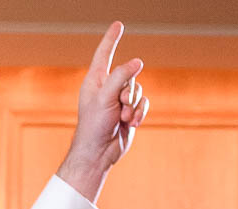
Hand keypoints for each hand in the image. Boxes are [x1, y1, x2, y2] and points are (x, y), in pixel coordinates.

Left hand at [56, 22, 147, 201]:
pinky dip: (139, 113)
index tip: (118, 25)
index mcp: (95, 81)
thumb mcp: (105, 97)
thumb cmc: (94, 126)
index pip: (104, 54)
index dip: (111, 39)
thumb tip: (138, 62)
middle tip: (118, 108)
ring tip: (121, 119)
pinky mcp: (129, 111)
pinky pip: (143, 103)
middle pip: (129, 75)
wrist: (98, 153)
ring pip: (138, 90)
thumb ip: (121, 77)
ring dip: (133, 106)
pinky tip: (130, 123)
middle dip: (128, 92)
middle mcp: (107, 88)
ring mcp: (119, 100)